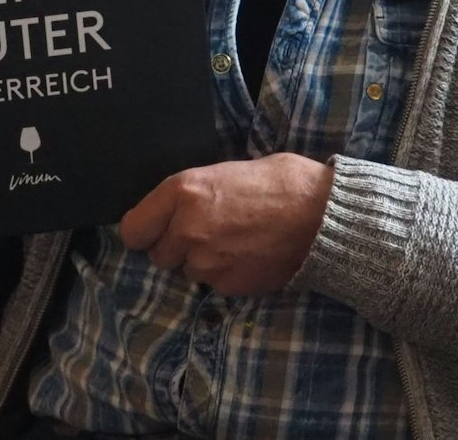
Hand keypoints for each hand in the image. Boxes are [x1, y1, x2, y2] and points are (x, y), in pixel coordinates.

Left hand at [119, 153, 334, 295]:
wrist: (323, 217)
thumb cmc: (282, 182)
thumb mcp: (226, 171)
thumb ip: (195, 194)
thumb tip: (176, 208)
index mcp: (182, 191)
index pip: (133, 229)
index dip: (144, 231)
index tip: (155, 230)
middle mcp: (186, 229)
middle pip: (159, 254)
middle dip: (177, 247)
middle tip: (207, 232)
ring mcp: (206, 262)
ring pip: (187, 271)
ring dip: (201, 261)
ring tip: (233, 242)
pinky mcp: (227, 285)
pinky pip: (213, 284)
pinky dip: (225, 274)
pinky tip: (248, 256)